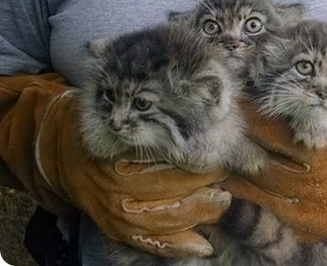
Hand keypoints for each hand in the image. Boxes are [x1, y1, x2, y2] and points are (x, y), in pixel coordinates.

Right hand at [33, 88, 230, 257]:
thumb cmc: (100, 131)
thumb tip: (200, 135)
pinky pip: (148, 242)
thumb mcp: (124, 121)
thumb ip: (157, 129)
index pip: (172, 163)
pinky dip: (177, 246)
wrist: (59, 153)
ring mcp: (114, 212)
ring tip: (222, 205)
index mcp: (122, 155)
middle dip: (206, 188)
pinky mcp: (113, 228)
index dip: (201, 163)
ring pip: (165, 221)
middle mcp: (117, 187)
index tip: (220, 156)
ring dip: (199, 215)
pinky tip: (203, 245)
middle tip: (225, 179)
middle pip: (172, 193)